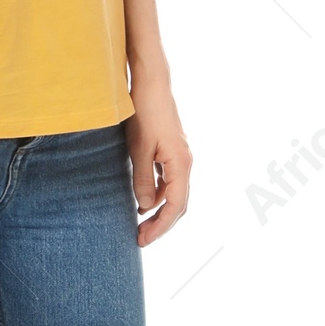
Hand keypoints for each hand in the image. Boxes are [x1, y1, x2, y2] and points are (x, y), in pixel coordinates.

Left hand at [126, 69, 190, 246]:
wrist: (152, 85)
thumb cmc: (145, 114)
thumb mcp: (138, 150)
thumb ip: (142, 180)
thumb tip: (144, 207)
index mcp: (181, 165)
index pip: (174, 207)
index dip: (159, 226)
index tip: (142, 240)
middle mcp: (185, 163)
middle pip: (178, 204)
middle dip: (160, 223)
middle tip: (140, 238)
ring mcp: (180, 157)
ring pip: (174, 193)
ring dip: (158, 210)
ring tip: (139, 223)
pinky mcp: (172, 152)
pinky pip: (168, 181)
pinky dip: (157, 194)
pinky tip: (142, 200)